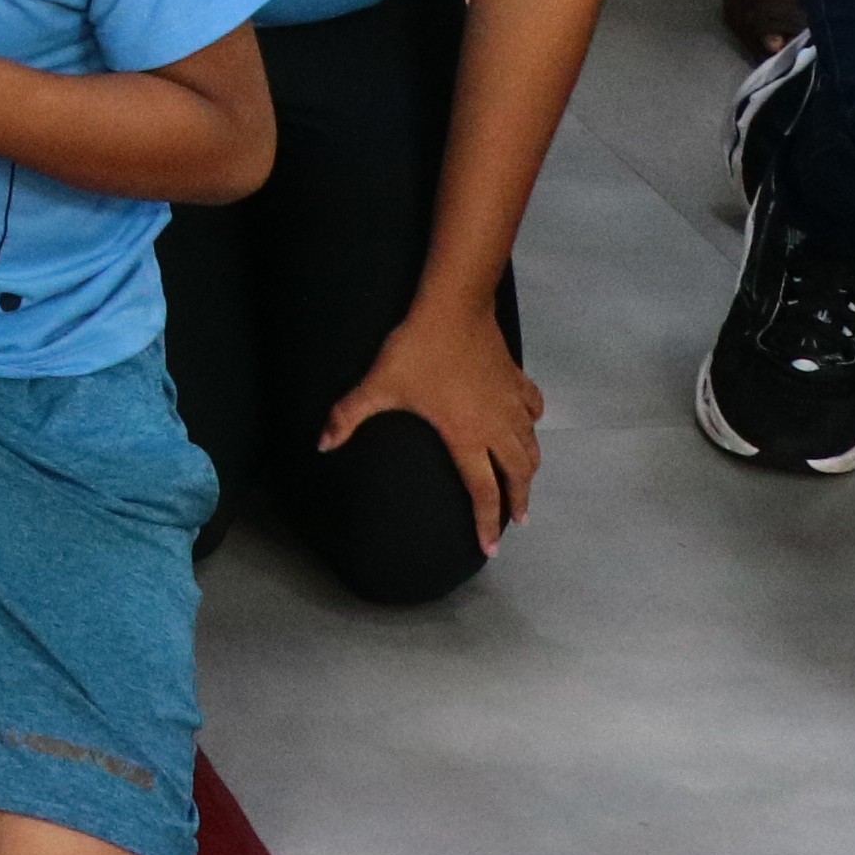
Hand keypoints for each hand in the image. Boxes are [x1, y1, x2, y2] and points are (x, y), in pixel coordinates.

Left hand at [321, 298, 543, 554]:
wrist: (453, 306)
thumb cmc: (417, 348)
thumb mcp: (379, 385)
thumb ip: (348, 416)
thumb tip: (321, 444)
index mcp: (466, 436)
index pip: (482, 491)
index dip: (487, 522)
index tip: (490, 548)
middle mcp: (495, 425)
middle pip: (517, 474)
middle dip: (517, 502)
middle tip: (516, 521)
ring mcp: (510, 401)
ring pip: (530, 445)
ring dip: (529, 468)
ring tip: (525, 483)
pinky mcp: (515, 378)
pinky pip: (533, 408)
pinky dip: (534, 423)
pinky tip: (530, 425)